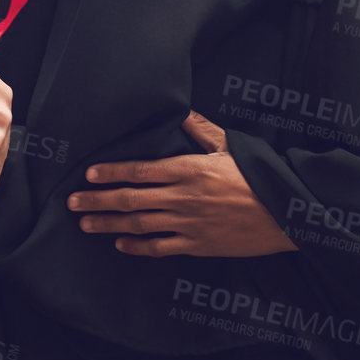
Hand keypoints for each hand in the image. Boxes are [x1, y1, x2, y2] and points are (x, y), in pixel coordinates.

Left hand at [66, 112, 296, 256]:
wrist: (288, 214)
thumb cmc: (259, 177)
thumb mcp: (231, 146)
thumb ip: (201, 130)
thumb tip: (181, 111)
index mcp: (189, 169)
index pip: (140, 170)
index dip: (111, 172)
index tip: (89, 174)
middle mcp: (183, 197)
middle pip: (131, 199)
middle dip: (98, 201)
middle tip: (72, 203)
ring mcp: (189, 224)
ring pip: (139, 225)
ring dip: (109, 224)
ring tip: (86, 224)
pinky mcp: (198, 245)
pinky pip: (161, 247)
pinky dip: (138, 247)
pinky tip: (121, 244)